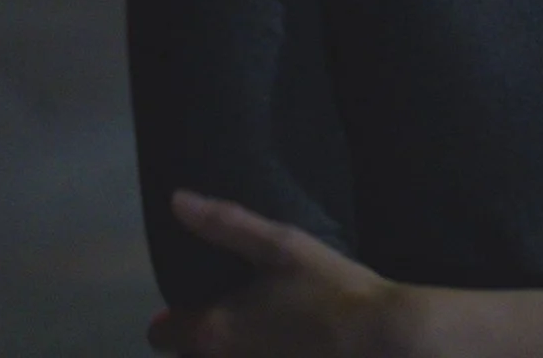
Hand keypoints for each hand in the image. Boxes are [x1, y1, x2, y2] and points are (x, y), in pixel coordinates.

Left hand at [146, 190, 419, 357]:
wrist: (382, 338)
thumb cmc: (328, 288)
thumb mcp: (282, 245)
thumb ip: (226, 224)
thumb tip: (177, 200)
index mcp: (212, 331)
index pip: (160, 336)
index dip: (172, 319)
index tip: (196, 303)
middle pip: (193, 355)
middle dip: (206, 338)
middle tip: (240, 312)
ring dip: (237, 347)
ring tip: (270, 327)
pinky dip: (264, 353)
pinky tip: (293, 345)